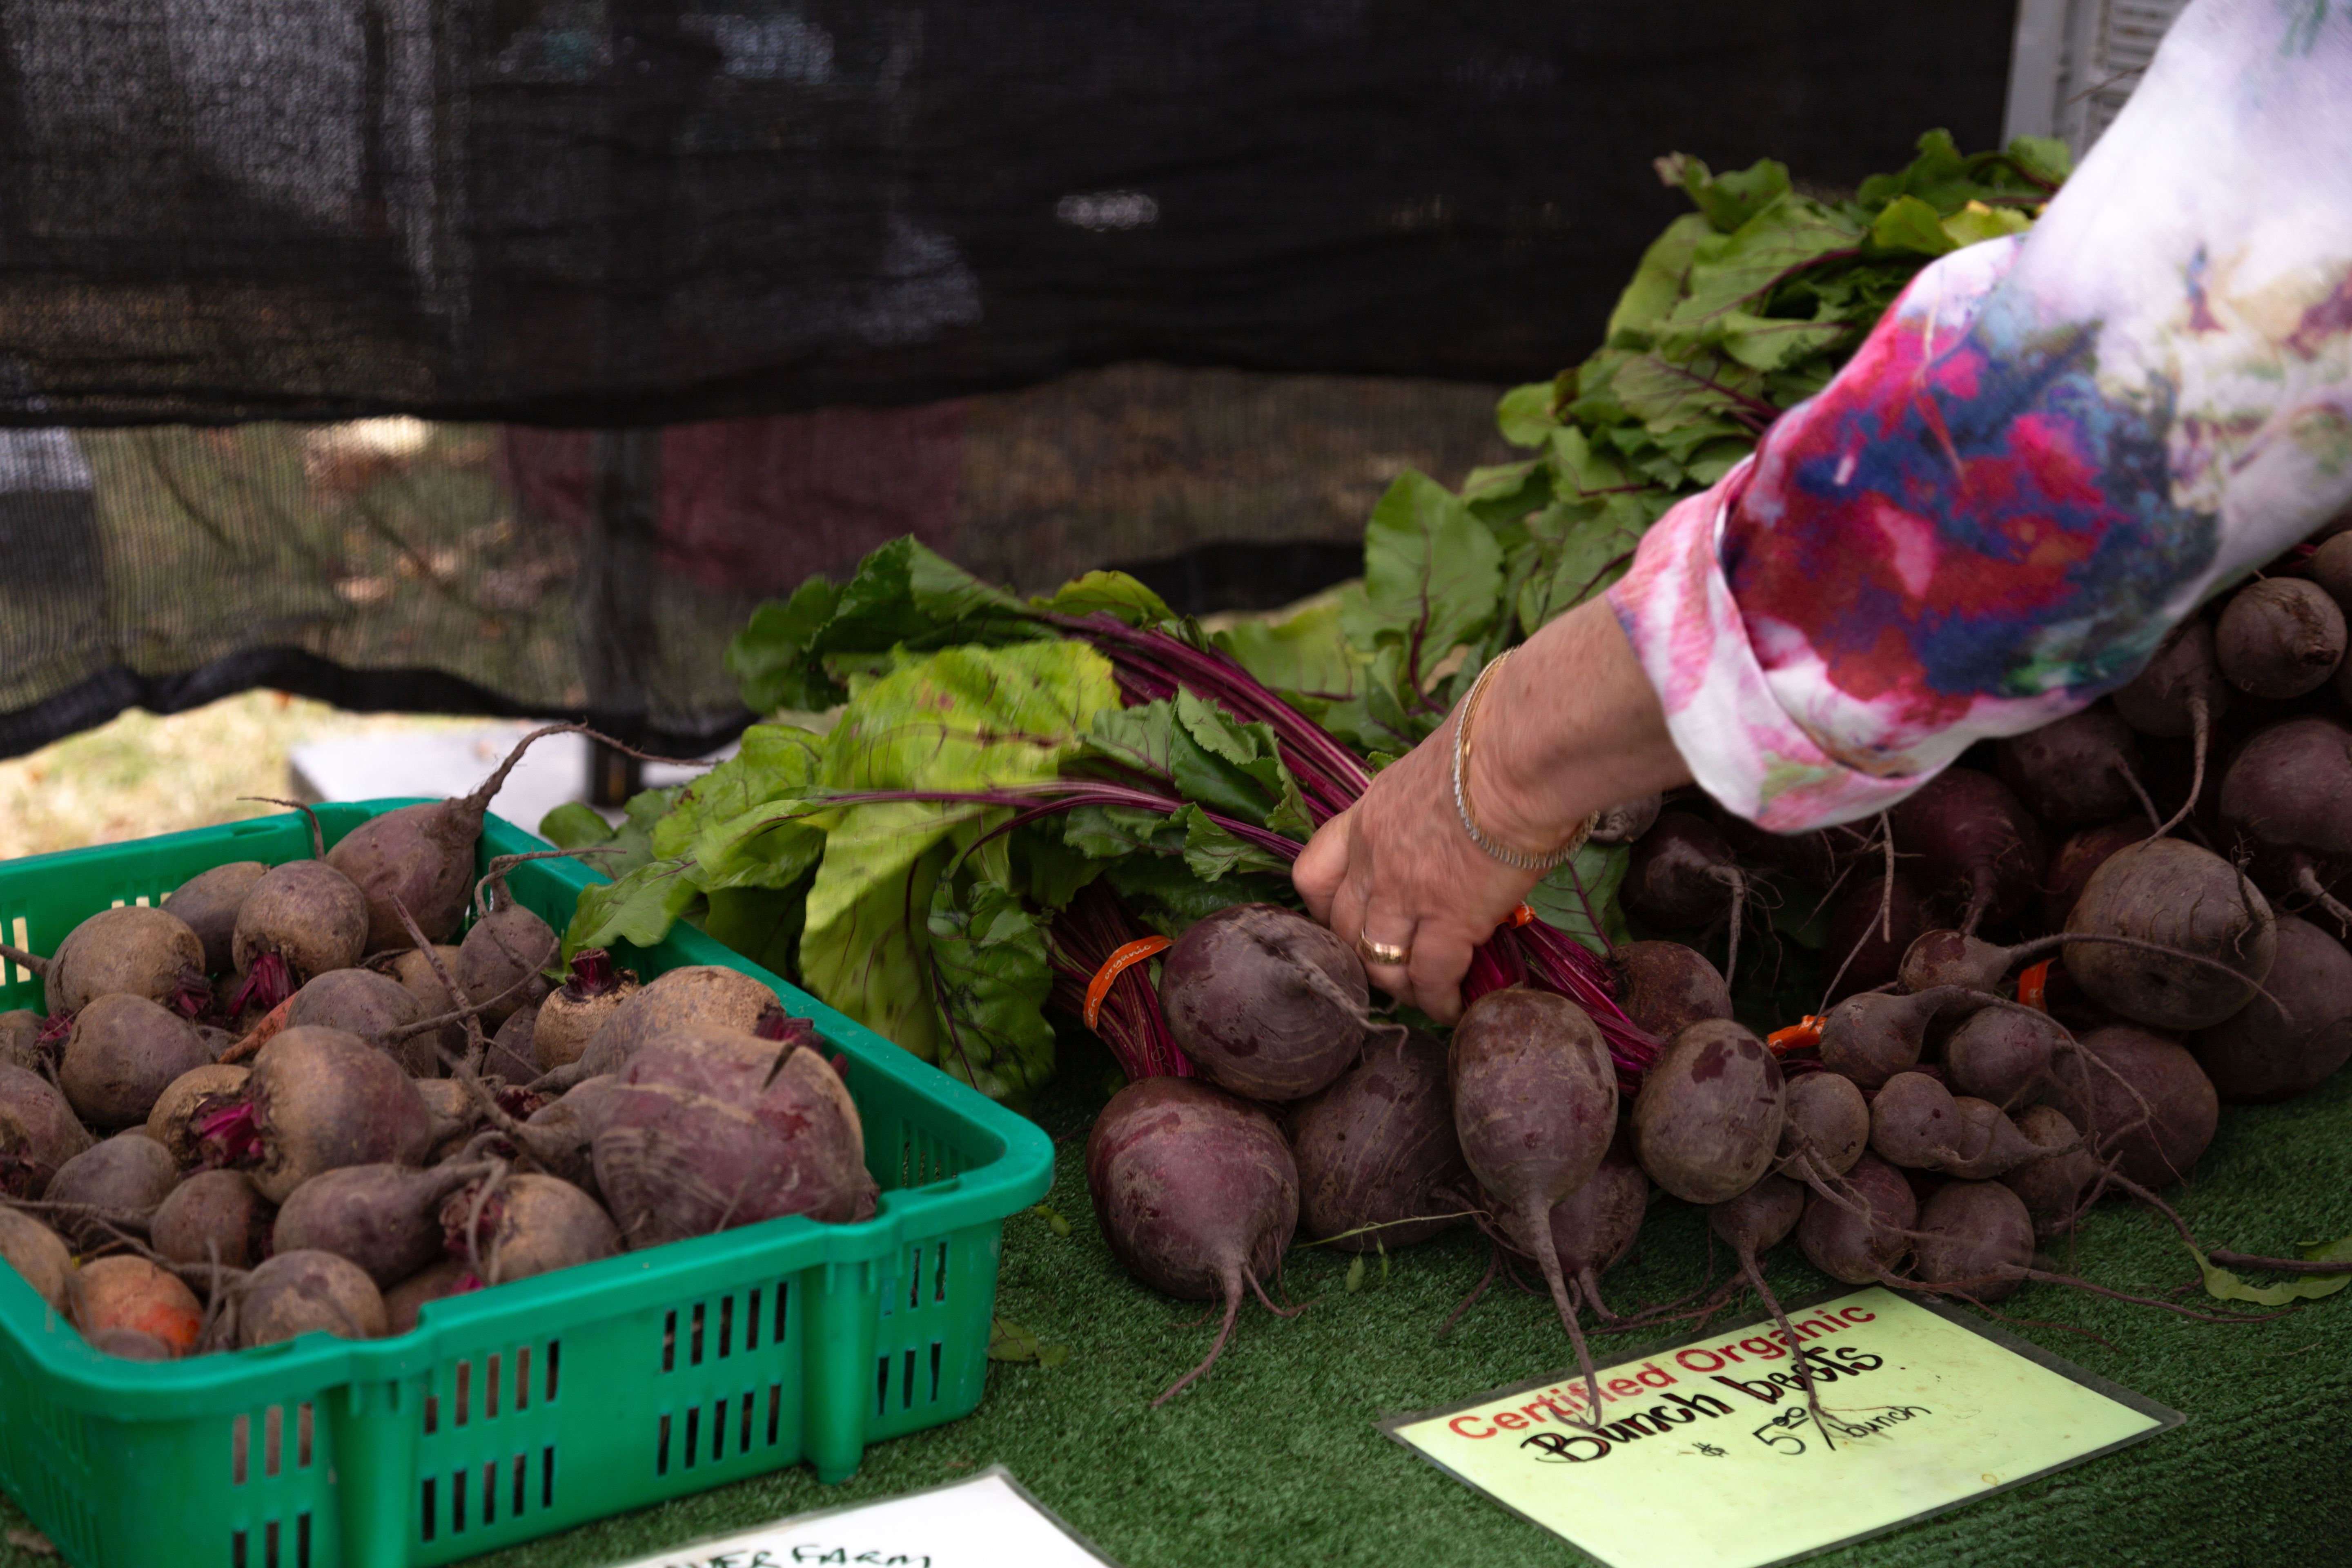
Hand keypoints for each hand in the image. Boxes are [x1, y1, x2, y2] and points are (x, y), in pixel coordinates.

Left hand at [1292, 718, 1540, 1023]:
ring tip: (1423, 994)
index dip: (1324, 909)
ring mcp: (1405, 891)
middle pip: (1343, 929)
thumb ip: (1432, 798)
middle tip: (1390, 970)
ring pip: (1379, 962)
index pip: (1313, 874)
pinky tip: (1455, 1007)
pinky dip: (1439, 1001)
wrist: (1523, 751)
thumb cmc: (1497, 740)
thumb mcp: (1439, 765)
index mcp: (1368, 814)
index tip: (1344, 924)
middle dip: (1361, 957)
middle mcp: (1373, 857)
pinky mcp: (1449, 919)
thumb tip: (1463, 804)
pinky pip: (1430, 977)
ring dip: (1399, 986)